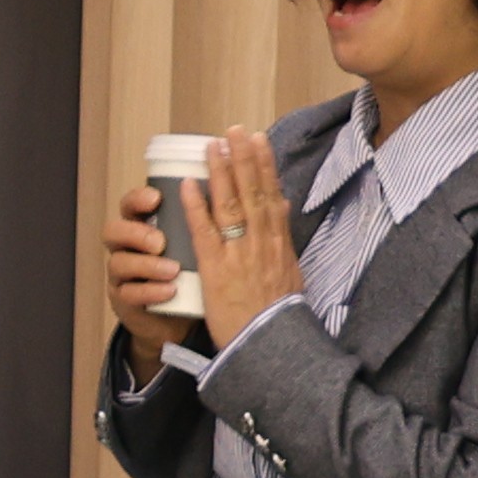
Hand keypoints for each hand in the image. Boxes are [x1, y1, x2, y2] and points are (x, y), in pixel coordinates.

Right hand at [102, 179, 194, 367]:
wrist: (181, 315)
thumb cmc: (192, 272)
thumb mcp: (199, 243)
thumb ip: (207, 220)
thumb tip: (234, 187)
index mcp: (145, 226)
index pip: (131, 204)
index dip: (138, 199)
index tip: (156, 197)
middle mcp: (128, 247)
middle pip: (114, 230)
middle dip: (135, 233)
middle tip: (160, 241)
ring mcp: (122, 274)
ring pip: (118, 263)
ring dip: (145, 265)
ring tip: (172, 270)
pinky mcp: (124, 300)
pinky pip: (128, 294)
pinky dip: (150, 292)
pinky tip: (170, 291)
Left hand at [198, 124, 301, 342]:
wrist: (272, 347)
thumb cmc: (278, 317)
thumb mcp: (291, 275)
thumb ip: (283, 242)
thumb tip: (283, 209)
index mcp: (279, 244)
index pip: (272, 196)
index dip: (264, 167)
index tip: (258, 141)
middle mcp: (262, 243)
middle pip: (253, 192)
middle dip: (244, 158)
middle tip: (235, 129)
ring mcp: (240, 254)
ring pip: (231, 204)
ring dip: (221, 172)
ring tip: (214, 144)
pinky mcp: (216, 268)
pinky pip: (204, 231)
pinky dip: (195, 206)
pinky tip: (186, 184)